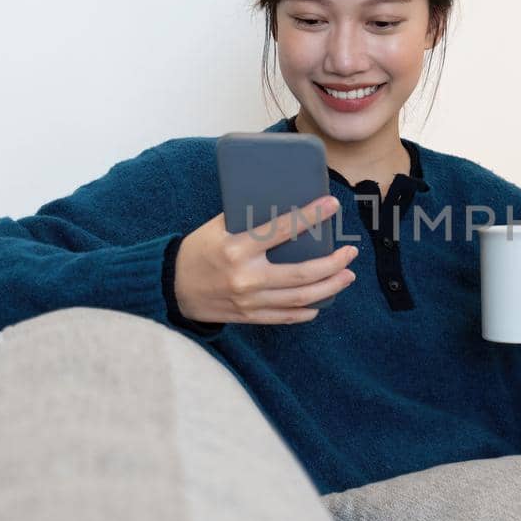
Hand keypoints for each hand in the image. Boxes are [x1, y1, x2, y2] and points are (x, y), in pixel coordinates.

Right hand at [175, 195, 357, 324]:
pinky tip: (322, 302)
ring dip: (329, 287)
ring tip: (347, 276)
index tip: (333, 205)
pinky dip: (307, 310)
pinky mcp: (248, 316)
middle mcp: (246, 277)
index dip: (311, 216)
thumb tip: (284, 203)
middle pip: (301, 274)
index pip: (282, 229)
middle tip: (350, 252)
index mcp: (236, 248)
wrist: (170, 287)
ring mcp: (249, 301)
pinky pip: (286, 317)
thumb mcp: (217, 227)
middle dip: (333, 263)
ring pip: (300, 298)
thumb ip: (247, 219)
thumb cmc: (197, 250)